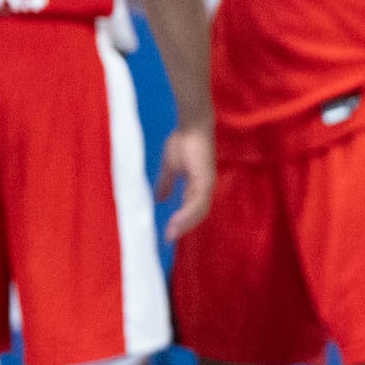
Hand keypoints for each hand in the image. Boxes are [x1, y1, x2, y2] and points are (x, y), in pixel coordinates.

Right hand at [158, 125, 215, 241]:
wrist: (192, 125)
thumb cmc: (183, 142)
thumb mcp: (169, 168)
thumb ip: (165, 184)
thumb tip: (158, 199)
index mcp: (196, 187)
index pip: (191, 210)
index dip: (181, 222)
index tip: (167, 234)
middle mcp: (204, 188)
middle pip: (196, 215)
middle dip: (182, 228)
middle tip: (168, 239)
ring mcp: (207, 184)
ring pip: (198, 212)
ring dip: (184, 224)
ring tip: (171, 234)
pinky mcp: (206, 180)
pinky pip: (197, 202)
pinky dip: (187, 214)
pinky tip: (176, 222)